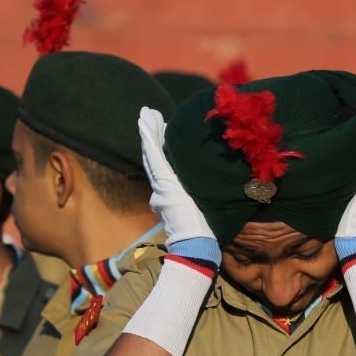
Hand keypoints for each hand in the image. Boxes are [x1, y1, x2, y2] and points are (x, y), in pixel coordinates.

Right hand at [139, 107, 215, 244]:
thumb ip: (199, 196)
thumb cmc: (203, 231)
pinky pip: (154, 157)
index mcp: (170, 194)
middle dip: (152, 135)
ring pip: (152, 153)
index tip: (163, 131)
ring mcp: (161, 185)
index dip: (160, 149)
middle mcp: (161, 189)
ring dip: (148, 132)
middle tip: (148, 116)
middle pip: (154, 157)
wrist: (196, 241)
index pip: (163, 166)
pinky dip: (149, 139)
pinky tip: (145, 124)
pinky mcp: (164, 183)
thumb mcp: (202, 207)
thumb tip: (210, 187)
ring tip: (145, 113)